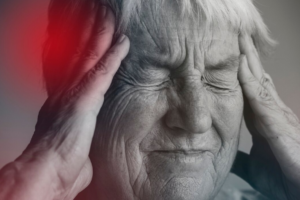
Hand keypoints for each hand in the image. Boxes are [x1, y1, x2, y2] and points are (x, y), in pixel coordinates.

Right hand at [0, 5, 128, 199]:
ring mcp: (73, 94)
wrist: (47, 176)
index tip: (83, 32)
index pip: (70, 66)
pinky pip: (102, 72)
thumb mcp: (71, 149)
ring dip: (100, 34)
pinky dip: (113, 56)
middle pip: (78, 53)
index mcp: (61, 101)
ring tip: (108, 16)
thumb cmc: (59, 167)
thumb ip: (79, 142)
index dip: (78, 47)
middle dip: (87, 31)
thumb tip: (85, 155)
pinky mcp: (84, 100)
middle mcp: (64, 92)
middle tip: (96, 12)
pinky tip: (123, 42)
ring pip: (88, 56)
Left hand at [231, 34, 299, 199]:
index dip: (238, 71)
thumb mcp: (255, 165)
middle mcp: (270, 110)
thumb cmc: (284, 174)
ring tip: (237, 39)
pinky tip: (240, 66)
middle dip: (244, 57)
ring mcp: (276, 114)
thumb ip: (240, 157)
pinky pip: (261, 97)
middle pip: (255, 78)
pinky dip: (250, 81)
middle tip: (232, 36)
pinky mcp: (278, 124)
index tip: (224, 55)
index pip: (248, 88)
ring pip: (258, 81)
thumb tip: (222, 154)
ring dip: (247, 60)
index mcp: (262, 118)